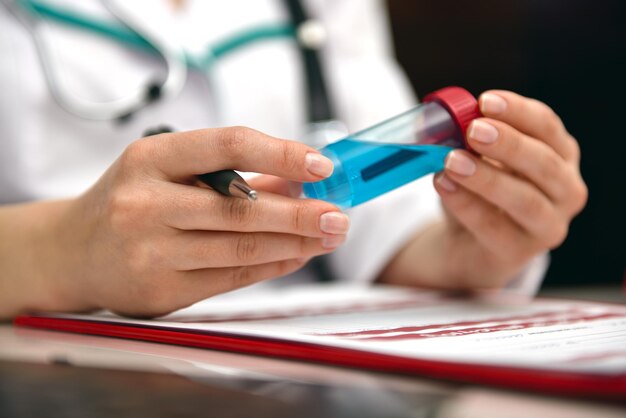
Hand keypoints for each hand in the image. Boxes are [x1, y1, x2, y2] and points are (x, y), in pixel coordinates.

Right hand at [34, 127, 348, 316]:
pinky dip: (272, 267)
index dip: (282, 152)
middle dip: (302, 213)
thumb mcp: (168, 171)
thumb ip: (230, 173)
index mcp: (150, 158)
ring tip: (328, 236)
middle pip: (243, 209)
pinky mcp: (161, 292)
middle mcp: (146, 204)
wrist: (72, 253)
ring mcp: (151, 252)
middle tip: (341, 215)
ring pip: (242, 248)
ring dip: (295, 243)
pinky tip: (296, 257)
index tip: (324, 165)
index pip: (228, 145)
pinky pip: (232, 278)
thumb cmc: (130, 200)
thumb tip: (299, 177)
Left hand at [431, 90, 586, 286]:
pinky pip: (495, 228)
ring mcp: (548, 225)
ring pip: (526, 201)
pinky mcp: (520, 252)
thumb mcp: (478, 158)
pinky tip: (443, 184)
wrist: (469, 243)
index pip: (547, 127)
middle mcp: (566, 190)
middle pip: (546, 164)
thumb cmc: (480, 191)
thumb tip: (444, 120)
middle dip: (509, 144)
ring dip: (487, 178)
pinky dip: (467, 204)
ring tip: (452, 161)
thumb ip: (470, 140)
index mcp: (560, 155)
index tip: (485, 101)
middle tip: (473, 129)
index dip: (518, 112)